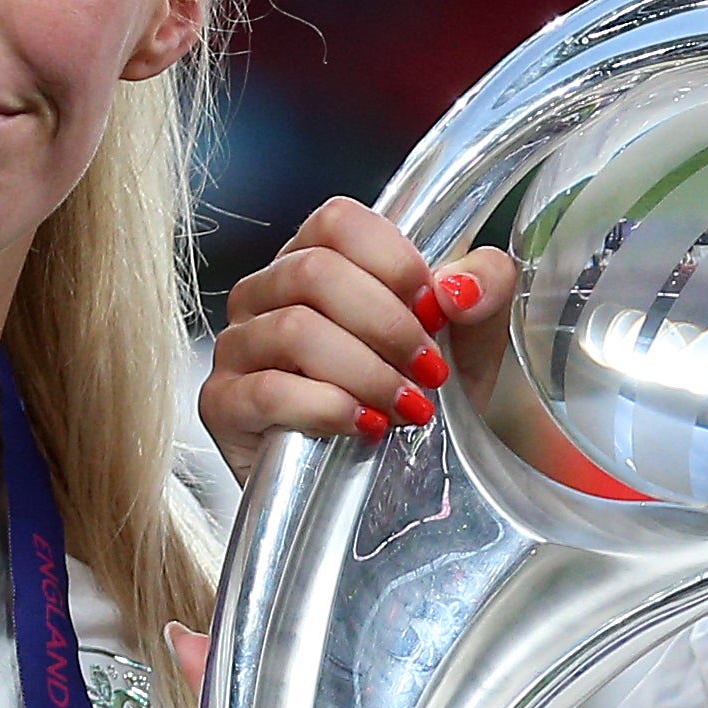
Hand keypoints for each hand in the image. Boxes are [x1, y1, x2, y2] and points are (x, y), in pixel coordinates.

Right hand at [203, 200, 515, 473]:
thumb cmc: (426, 394)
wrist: (410, 484)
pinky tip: (366, 425)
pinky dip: (327, 407)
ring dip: (365, 371)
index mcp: (320, 256)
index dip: (393, 262)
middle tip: (430, 371)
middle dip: (387, 326)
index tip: (437, 311)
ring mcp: (239, 347)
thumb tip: (457, 288)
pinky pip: (268, 391)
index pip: (337, 222)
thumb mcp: (474, 336)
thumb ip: (484, 287)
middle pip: (314, 272)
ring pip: (293, 330)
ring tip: (408, 408)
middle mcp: (268, 292)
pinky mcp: (224, 405)